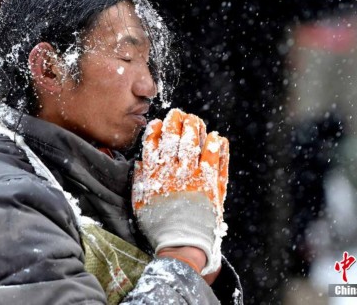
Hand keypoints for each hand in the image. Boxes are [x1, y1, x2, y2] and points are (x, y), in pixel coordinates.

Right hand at [132, 109, 228, 274]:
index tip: (159, 123)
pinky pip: (215, 155)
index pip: (152, 142)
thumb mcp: (140, 202)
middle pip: (174, 135)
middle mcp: (172, 169)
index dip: (156, 128)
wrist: (182, 242)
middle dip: (176, 120)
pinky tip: (216, 138)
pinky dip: (216, 144)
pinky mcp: (210, 180)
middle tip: (179, 114)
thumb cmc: (159, 225)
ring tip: (195, 120)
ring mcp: (193, 173)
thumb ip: (140, 180)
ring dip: (194, 127)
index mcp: (153, 173)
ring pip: (193, 140)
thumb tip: (140, 163)